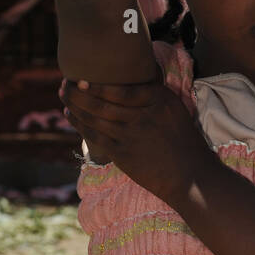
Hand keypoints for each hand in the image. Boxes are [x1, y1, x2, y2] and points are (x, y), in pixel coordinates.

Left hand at [61, 77, 208, 204]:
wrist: (191, 176)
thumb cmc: (183, 141)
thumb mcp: (174, 110)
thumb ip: (152, 96)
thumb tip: (125, 82)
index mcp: (159, 100)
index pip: (121, 89)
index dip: (97, 85)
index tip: (81, 78)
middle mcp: (144, 115)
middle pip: (103, 102)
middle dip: (78, 92)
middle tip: (64, 84)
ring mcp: (132, 136)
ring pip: (96, 118)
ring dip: (75, 106)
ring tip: (63, 97)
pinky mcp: (124, 154)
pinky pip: (96, 136)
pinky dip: (80, 125)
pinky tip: (70, 116)